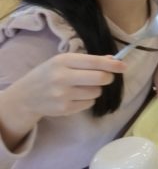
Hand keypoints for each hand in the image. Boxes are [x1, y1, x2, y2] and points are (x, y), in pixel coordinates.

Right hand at [1, 53, 125, 135]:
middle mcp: (62, 77)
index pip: (95, 62)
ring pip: (96, 92)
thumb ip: (87, 60)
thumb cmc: (47, 75)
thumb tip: (113, 59)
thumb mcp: (62, 62)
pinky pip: (89, 104)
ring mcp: (63, 95)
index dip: (112, 65)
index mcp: (63, 61)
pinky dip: (88, 100)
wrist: (24, 97)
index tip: (123, 66)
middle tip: (106, 78)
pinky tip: (76, 97)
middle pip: (100, 78)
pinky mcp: (64, 109)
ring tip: (83, 87)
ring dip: (96, 90)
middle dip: (108, 78)